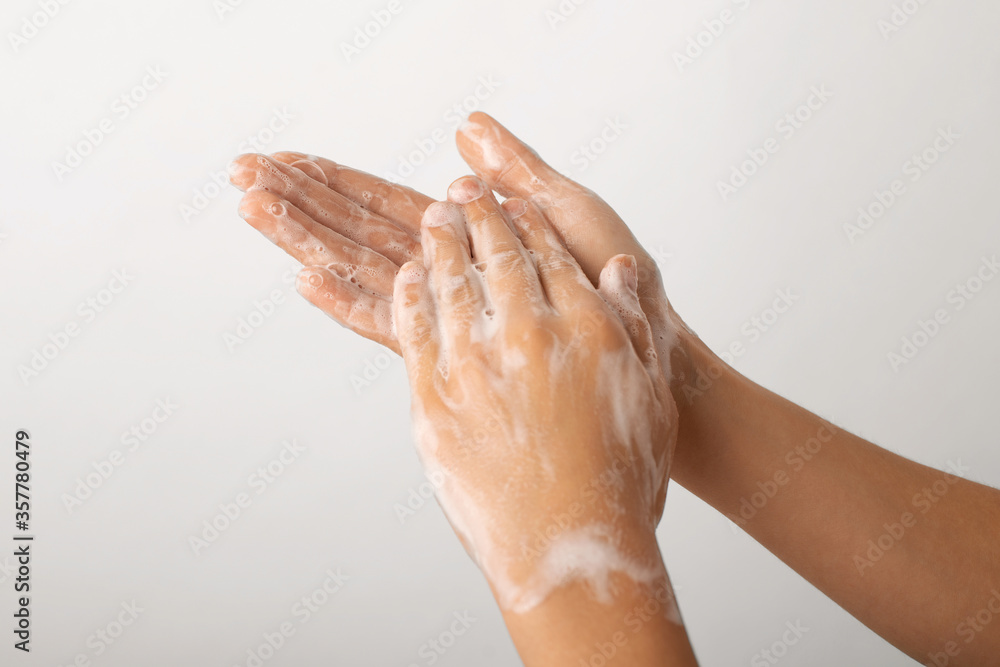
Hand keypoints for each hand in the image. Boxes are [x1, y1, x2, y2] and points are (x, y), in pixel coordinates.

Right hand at [227, 113, 691, 379]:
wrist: (652, 355)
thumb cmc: (619, 282)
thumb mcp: (570, 212)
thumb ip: (515, 171)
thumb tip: (467, 126)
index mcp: (468, 233)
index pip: (380, 199)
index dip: (329, 178)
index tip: (281, 156)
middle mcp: (447, 272)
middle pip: (355, 230)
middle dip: (299, 201)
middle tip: (242, 175)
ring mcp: (447, 311)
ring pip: (361, 268)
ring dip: (306, 239)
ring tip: (255, 210)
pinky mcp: (457, 349)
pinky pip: (389, 321)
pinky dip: (347, 300)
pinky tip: (308, 279)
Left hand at [386, 175, 679, 613]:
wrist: (573, 551)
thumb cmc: (622, 480)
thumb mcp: (649, 395)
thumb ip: (633, 324)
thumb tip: (619, 272)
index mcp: (585, 326)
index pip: (548, 253)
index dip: (526, 221)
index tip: (512, 201)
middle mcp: (526, 334)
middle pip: (494, 256)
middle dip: (477, 216)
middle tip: (462, 191)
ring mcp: (473, 365)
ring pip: (448, 282)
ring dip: (437, 243)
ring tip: (432, 220)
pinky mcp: (432, 400)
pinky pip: (412, 328)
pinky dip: (408, 293)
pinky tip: (407, 274)